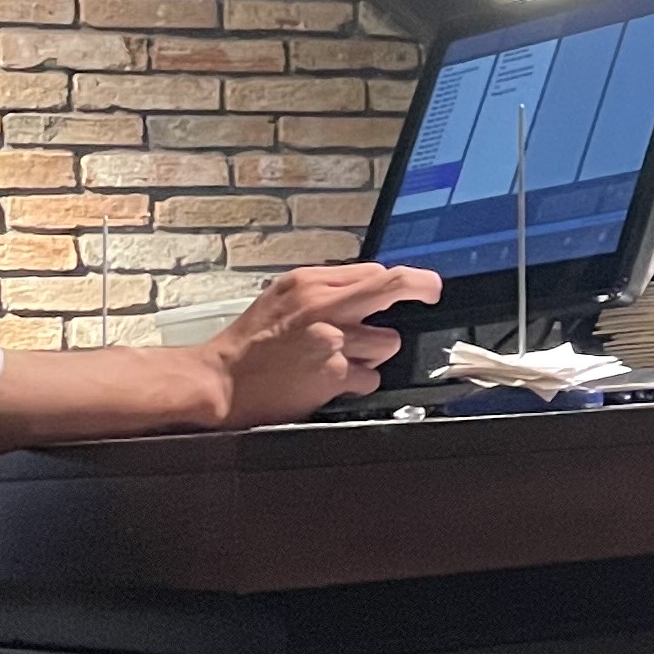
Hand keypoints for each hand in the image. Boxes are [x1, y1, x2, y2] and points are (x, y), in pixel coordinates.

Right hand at [201, 263, 435, 427]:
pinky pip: (370, 376)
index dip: (401, 281)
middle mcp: (322, 305)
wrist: (220, 382)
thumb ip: (324, 289)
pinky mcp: (334, 373)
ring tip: (339, 361)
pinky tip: (331, 383)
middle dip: (421, 287)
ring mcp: (331, 339)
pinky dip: (356, 383)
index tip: (421, 285)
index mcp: (308, 282)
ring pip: (387, 342)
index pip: (372, 271)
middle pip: (392, 286)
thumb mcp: (281, 297)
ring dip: (371, 354)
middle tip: (433, 292)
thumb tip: (370, 284)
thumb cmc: (250, 343)